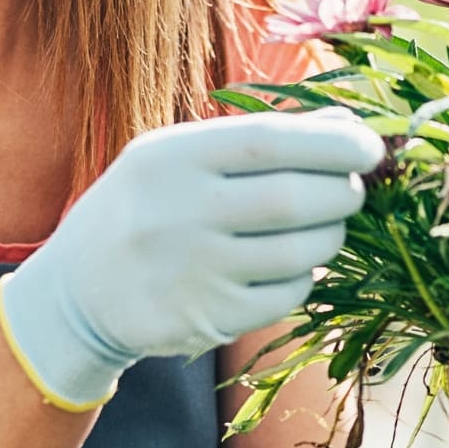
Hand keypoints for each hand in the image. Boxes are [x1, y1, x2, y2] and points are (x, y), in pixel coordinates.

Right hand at [0, 106, 382, 410]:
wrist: (78, 293)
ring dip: (330, 237)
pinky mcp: (208, 318)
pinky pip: (288, 294)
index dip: (333, 144)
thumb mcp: (178, 156)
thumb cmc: (146, 207)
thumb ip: (255, 140)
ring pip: (301, 253)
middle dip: (342, 193)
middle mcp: (180, 213)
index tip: (371, 148)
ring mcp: (194, 271)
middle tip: (351, 190)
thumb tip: (347, 129)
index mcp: (172, 158)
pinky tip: (287, 265)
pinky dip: (304, 277)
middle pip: (294, 200)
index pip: (271, 142)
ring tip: (322, 226)